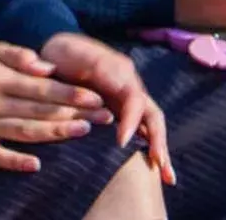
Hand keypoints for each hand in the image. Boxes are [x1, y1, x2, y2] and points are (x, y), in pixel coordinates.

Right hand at [0, 42, 113, 172]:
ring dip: (56, 134)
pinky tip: (37, 165)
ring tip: (83, 131)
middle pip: (39, 111)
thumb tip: (47, 67)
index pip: (41, 88)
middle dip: (73, 113)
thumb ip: (18, 55)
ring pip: (24, 132)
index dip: (70, 93)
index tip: (95, 97)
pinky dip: (16, 162)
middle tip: (101, 116)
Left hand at [39, 33, 174, 186]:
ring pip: (151, 125)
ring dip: (160, 149)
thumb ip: (86, 70)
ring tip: (167, 176)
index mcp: (120, 72)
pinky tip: (155, 169)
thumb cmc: (62, 52)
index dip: (130, 120)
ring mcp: (129, 100)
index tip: (120, 142)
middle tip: (159, 165)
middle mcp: (130, 87)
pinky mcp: (122, 110)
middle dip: (158, 140)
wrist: (58, 50)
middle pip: (152, 115)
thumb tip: (98, 96)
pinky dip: (150, 148)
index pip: (135, 99)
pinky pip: (141, 129)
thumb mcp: (70, 52)